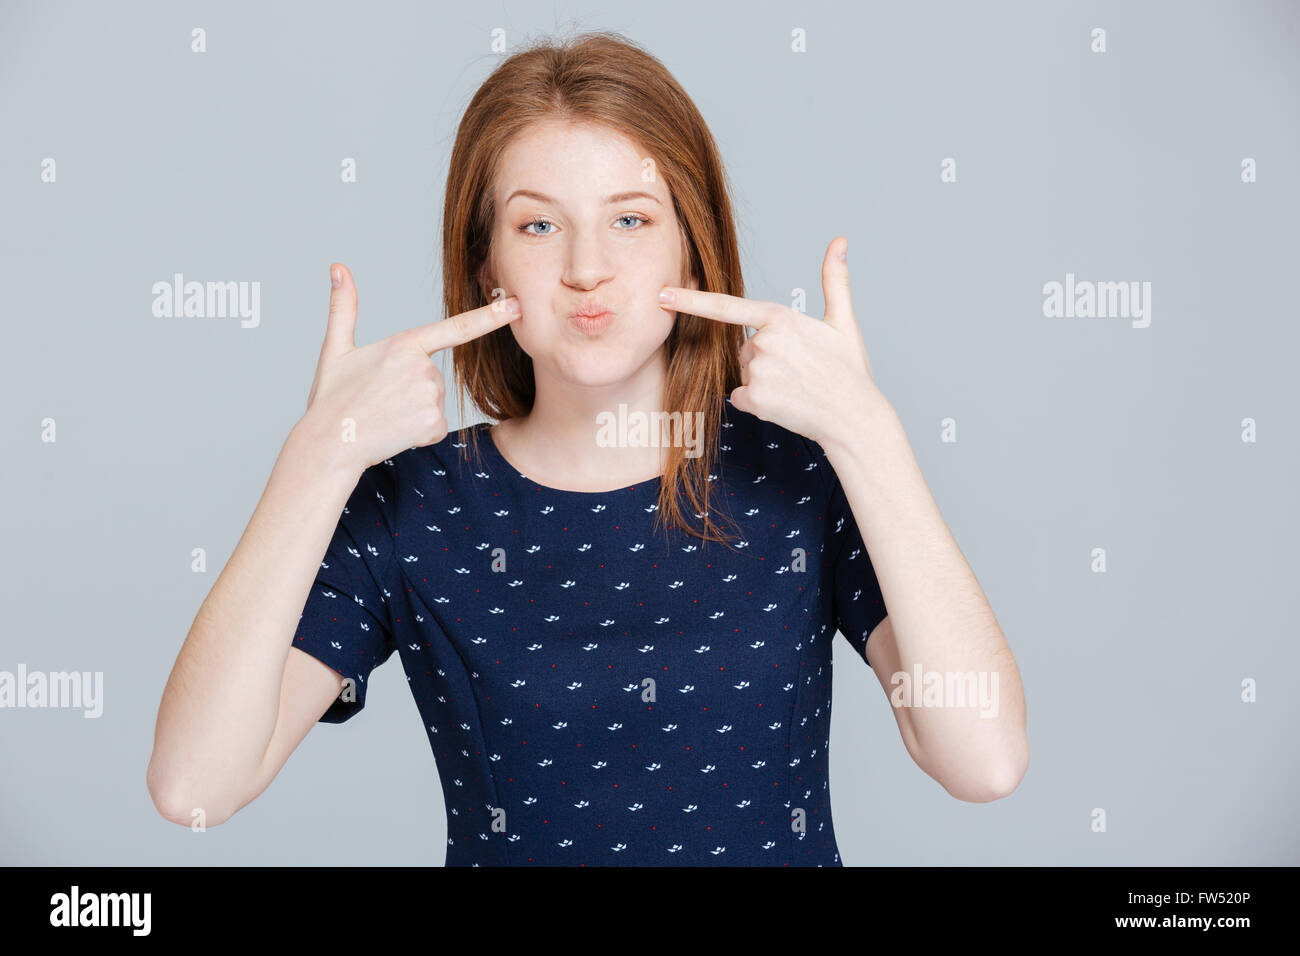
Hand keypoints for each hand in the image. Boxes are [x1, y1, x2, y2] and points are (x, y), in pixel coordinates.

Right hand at [301, 263, 520, 473]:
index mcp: (405, 345)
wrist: (329, 442)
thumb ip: (343, 307)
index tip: (518, 306)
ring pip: (433, 402)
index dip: (490, 317)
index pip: (456, 328)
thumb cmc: (331, 398)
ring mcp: (431, 397)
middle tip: (379, 399)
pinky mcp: (434, 424)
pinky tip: (394, 430)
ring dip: (413, 412)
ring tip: (384, 414)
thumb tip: (338, 267)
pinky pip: (435, 426)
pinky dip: (417, 432)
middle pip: (432, 377)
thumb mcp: (335, 349)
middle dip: (411, 390)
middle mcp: (423, 368)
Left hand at [657, 237, 880, 449]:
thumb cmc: (849, 371)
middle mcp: (765, 342)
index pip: (727, 307)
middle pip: (743, 348)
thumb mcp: (843, 322)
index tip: (663, 295)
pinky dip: (757, 402)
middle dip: (763, 358)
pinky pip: (740, 397)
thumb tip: (840, 242)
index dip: (691, 300)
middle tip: (797, 369)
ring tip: (795, 386)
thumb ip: (834, 280)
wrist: (854, 417)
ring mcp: (758, 372)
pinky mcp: (755, 399)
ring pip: (743, 373)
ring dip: (762, 381)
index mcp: (781, 319)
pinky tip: (784, 402)